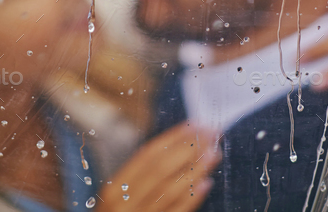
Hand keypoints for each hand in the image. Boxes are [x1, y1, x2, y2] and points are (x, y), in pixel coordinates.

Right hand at [99, 122, 220, 211]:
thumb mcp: (116, 195)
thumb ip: (137, 176)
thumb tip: (175, 146)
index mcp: (114, 188)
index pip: (147, 155)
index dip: (172, 138)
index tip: (192, 124)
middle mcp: (124, 203)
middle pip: (161, 169)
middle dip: (188, 148)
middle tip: (210, 134)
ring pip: (171, 190)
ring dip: (195, 170)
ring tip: (213, 154)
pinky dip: (192, 198)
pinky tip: (206, 184)